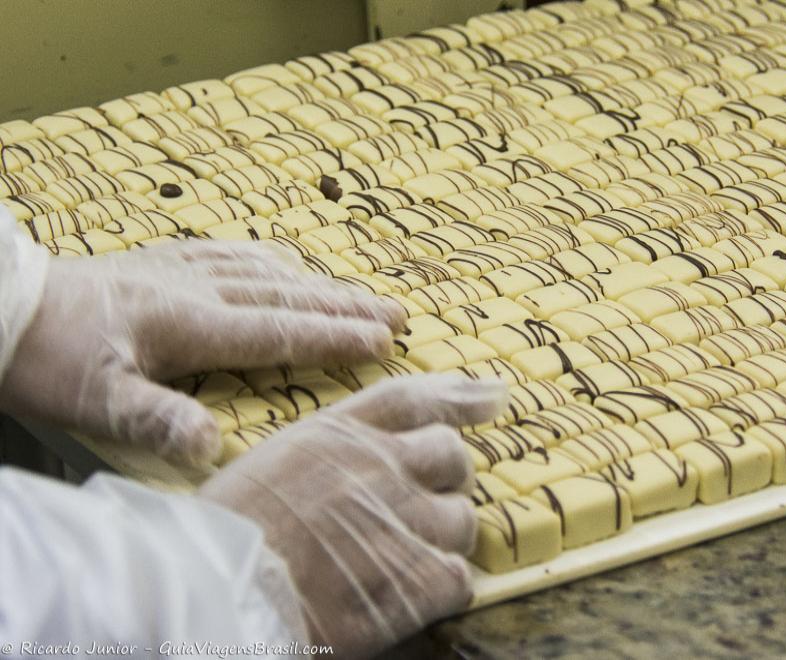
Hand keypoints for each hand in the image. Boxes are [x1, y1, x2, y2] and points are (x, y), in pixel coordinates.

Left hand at [0, 241, 404, 464]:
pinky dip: (271, 259)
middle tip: (397, 312)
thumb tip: (214, 446)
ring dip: (319, 282)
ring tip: (358, 290)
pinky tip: (282, 260)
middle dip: (346, 305)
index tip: (385, 340)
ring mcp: (180, 269)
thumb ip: (157, 420)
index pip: (279, 331)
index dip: (335, 336)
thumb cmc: (47, 360)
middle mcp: (197, 289)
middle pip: (287, 295)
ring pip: (267, 271)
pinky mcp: (161, 260)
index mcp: (190, 324)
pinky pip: (232, 253)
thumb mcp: (95, 401)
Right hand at [199, 374, 507, 658]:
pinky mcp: (413, 580)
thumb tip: (366, 451)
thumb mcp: (270, 465)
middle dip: (449, 480)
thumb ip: (326, 451)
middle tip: (425, 507)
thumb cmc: (228, 536)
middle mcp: (378, 466)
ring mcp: (401, 520)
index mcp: (338, 436)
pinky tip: (410, 596)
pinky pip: (458, 577)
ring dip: (443, 539)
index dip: (458, 397)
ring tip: (405, 559)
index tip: (494, 396)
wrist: (216, 592)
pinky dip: (442, 589)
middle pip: (452, 456)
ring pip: (462, 519)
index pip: (412, 400)